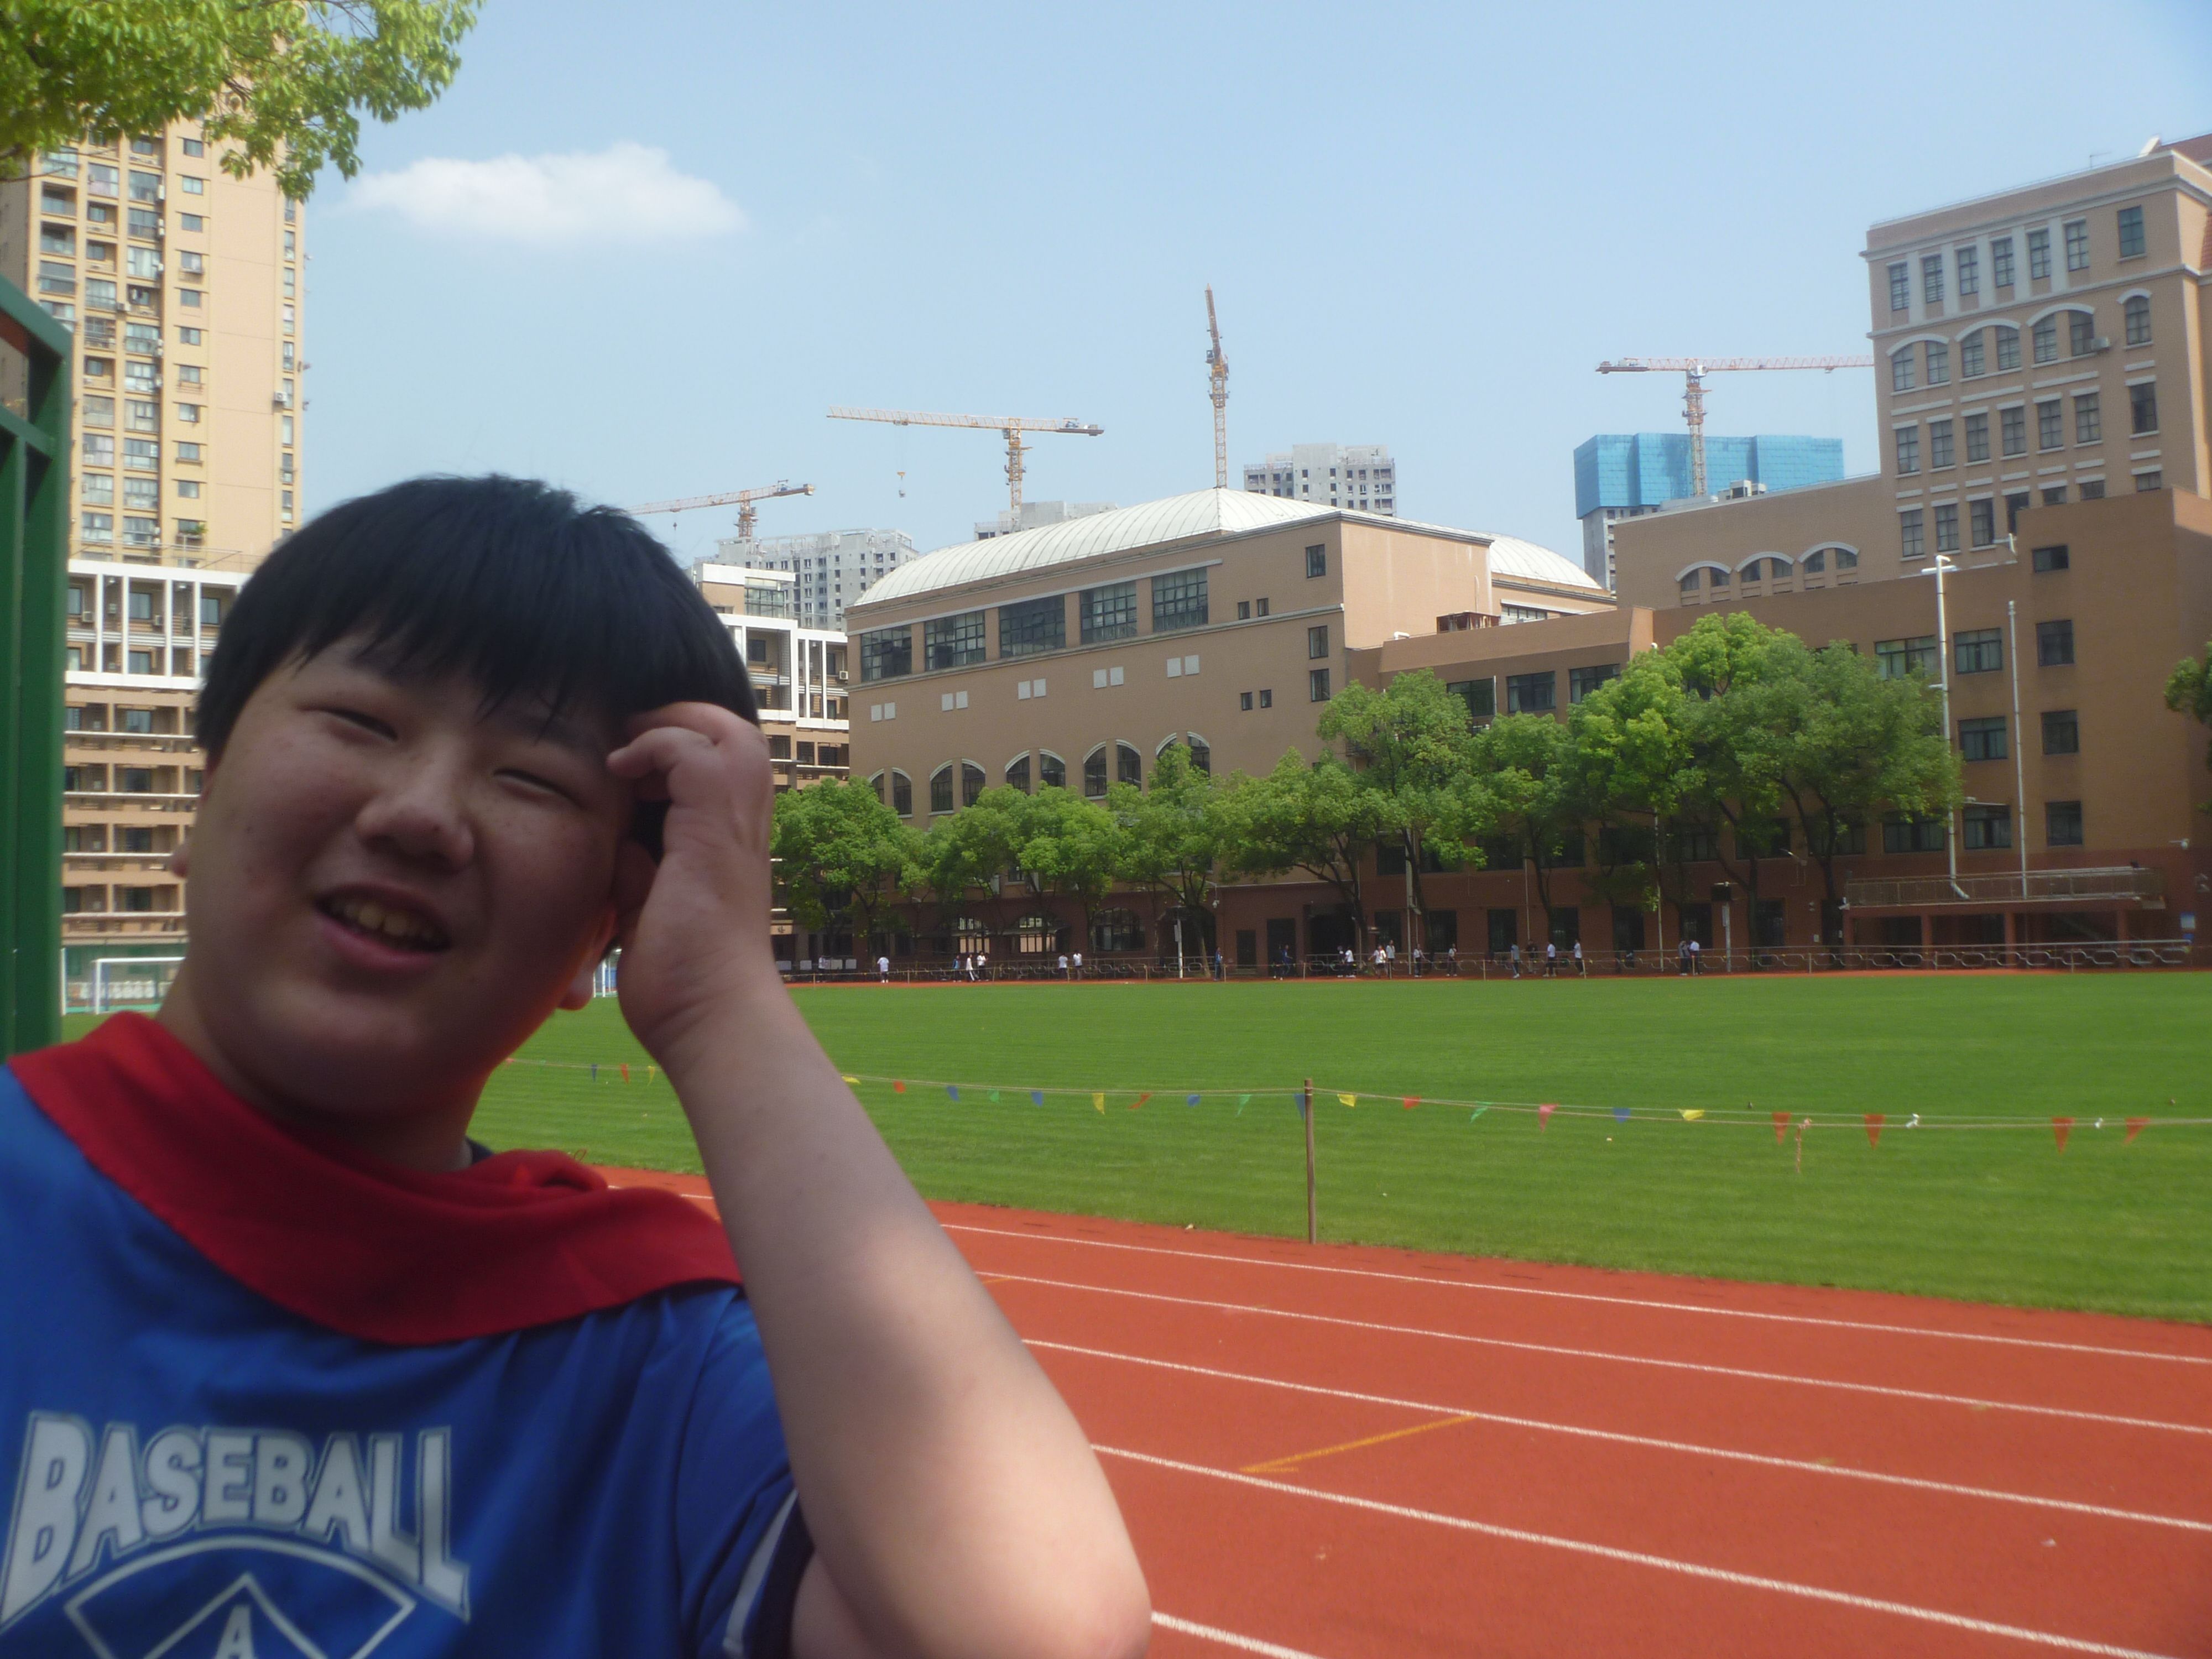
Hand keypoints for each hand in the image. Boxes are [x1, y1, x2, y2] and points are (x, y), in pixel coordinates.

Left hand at [605, 704, 784, 1068]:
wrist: (713, 1020)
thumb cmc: (683, 986)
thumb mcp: (649, 915)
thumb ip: (639, 874)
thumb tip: (620, 845)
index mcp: (728, 847)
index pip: (721, 766)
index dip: (681, 746)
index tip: (630, 765)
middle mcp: (742, 829)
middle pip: (734, 734)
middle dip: (682, 718)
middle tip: (631, 734)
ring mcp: (734, 828)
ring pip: (725, 732)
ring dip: (674, 725)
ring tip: (629, 747)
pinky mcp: (711, 833)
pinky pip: (692, 755)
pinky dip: (656, 747)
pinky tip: (621, 771)